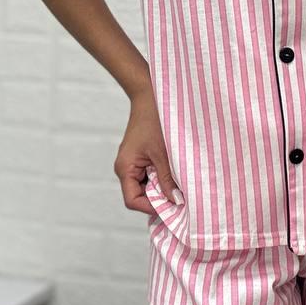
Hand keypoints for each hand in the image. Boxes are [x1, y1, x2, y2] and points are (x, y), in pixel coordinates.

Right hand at [115, 87, 182, 214]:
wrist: (150, 96)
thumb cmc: (155, 121)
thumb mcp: (163, 152)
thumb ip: (167, 178)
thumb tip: (175, 201)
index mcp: (125, 168)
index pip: (133, 201)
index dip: (152, 208)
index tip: (173, 205)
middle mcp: (125, 169)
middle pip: (140, 196)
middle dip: (159, 198)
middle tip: (181, 197)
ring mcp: (133, 163)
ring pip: (147, 186)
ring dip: (163, 187)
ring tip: (180, 183)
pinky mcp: (141, 158)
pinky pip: (151, 175)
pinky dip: (163, 177)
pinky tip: (176, 173)